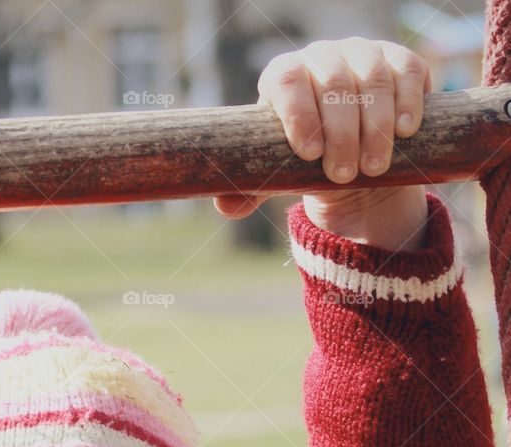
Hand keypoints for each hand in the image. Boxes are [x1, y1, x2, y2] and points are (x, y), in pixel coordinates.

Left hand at [214, 38, 430, 233]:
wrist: (351, 153)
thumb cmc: (305, 161)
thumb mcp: (277, 175)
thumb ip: (250, 189)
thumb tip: (225, 206)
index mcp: (285, 77)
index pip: (287, 81)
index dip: (298, 114)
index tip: (309, 153)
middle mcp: (322, 57)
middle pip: (333, 83)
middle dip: (340, 132)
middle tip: (343, 175)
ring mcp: (362, 53)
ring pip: (372, 78)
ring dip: (374, 125)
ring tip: (374, 167)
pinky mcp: (399, 61)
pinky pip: (408, 69)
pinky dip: (408, 99)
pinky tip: (405, 131)